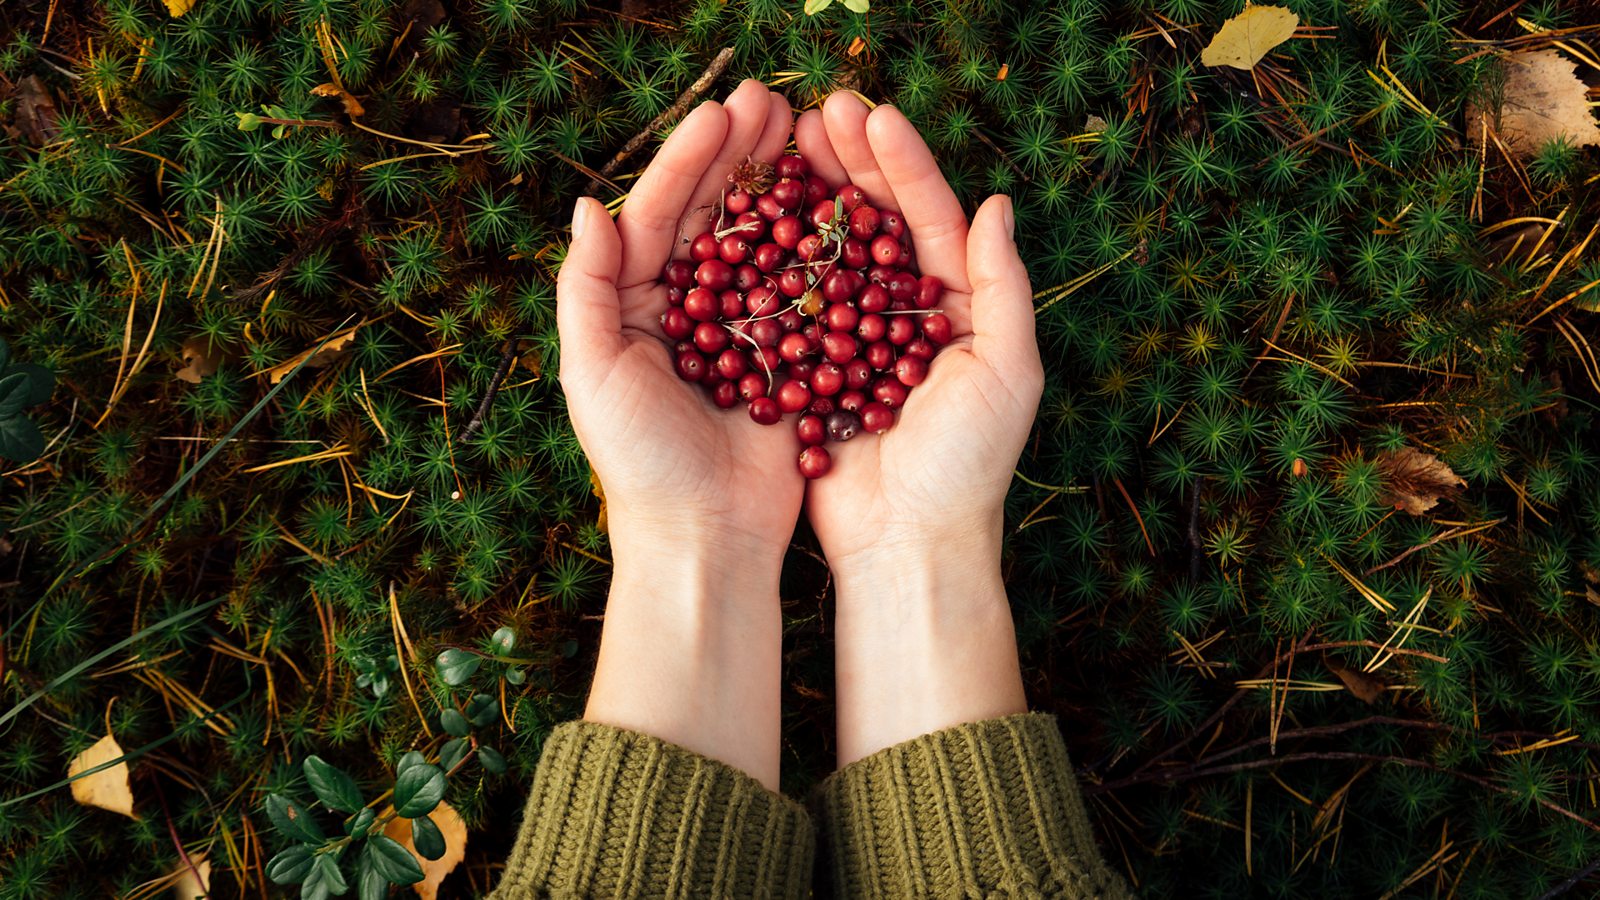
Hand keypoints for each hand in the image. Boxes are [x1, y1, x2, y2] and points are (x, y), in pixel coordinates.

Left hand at [559, 81, 800, 568]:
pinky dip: (815, 244)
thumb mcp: (593, 375)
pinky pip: (800, 287)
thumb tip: (586, 207)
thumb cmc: (639, 463)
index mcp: (631, 305)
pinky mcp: (783, 355)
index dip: (688, 161)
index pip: (657, 215)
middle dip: (739, 157)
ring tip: (807, 132)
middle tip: (772, 101)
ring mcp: (737, 329)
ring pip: (760, 240)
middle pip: (712, 215)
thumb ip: (585, 290)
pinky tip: (839, 202)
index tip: (723, 114)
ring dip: (780, 186)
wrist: (704, 539)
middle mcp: (682, 308)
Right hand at [796, 92, 1042, 764]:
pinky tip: (749, 221)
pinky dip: (773, 260)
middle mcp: (905, 313)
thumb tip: (997, 202)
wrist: (908, 547)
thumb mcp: (1005, 373)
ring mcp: (853, 339)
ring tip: (781, 149)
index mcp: (959, 306)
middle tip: (815, 112)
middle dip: (849, 164)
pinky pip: (791, 303)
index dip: (901, 163)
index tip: (869, 114)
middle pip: (877, 221)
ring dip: (807, 199)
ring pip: (829, 252)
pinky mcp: (811, 368)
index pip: (931, 216)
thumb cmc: (966, 465)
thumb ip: (1003, 287)